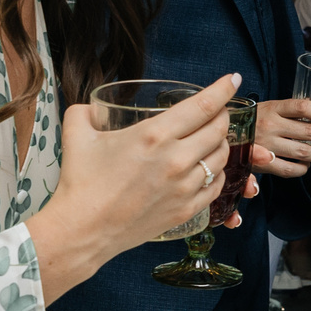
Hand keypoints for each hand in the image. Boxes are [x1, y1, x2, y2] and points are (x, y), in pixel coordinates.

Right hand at [41, 73, 238, 257]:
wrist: (82, 230)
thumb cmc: (80, 183)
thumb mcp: (77, 135)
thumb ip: (84, 112)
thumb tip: (90, 107)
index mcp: (154, 134)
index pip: (203, 105)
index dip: (223, 89)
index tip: (233, 80)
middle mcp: (176, 159)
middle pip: (219, 129)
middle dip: (223, 115)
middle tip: (218, 111)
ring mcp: (184, 187)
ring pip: (221, 157)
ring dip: (221, 143)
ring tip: (212, 139)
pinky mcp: (186, 210)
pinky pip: (216, 186)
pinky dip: (217, 173)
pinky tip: (208, 169)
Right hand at [250, 96, 310, 175]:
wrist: (222, 133)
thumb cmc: (252, 119)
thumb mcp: (270, 107)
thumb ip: (294, 108)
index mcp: (273, 107)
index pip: (303, 106)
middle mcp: (270, 124)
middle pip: (308, 131)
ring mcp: (266, 144)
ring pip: (302, 152)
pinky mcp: (261, 163)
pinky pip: (289, 169)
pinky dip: (302, 169)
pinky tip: (307, 166)